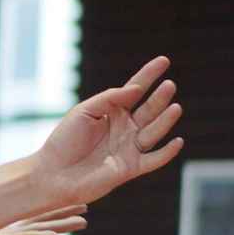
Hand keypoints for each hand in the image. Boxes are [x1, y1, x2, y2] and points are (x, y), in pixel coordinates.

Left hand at [24, 58, 185, 208]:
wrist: (54, 174)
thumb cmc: (65, 140)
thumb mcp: (85, 111)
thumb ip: (110, 98)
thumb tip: (136, 88)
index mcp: (113, 111)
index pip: (135, 89)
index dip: (149, 75)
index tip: (164, 61)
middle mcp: (125, 128)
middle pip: (148, 109)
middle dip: (160, 97)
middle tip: (169, 85)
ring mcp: (130, 148)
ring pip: (154, 132)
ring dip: (165, 120)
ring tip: (176, 107)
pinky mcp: (131, 168)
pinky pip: (154, 160)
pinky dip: (167, 152)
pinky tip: (178, 141)